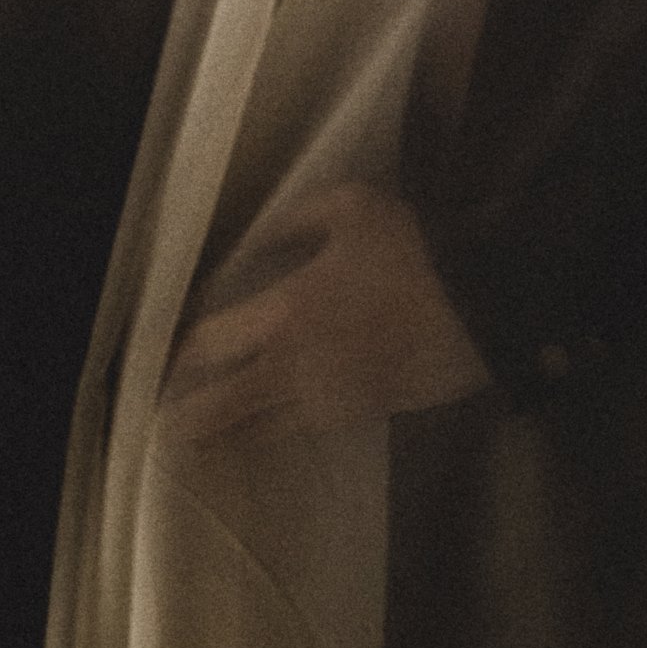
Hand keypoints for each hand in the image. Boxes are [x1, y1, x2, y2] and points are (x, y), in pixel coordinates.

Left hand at [161, 182, 490, 443]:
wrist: (484, 307)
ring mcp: (330, 400)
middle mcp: (297, 367)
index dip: (180, 357)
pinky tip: (264, 428)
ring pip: (261, 431)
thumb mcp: (350, 208)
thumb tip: (256, 241)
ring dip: (228, 435)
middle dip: (190, 418)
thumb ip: (293, 222)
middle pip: (224, 408)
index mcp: (287, 311)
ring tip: (201, 438)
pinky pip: (301, 431)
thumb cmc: (414, 251)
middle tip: (164, 423)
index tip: (162, 361)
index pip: (211, 345)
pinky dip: (274, 433)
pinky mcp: (361, 416)